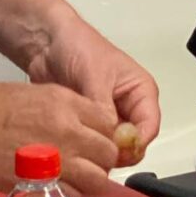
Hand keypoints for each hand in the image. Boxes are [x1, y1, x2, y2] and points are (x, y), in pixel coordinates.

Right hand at [0, 80, 121, 195]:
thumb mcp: (32, 95)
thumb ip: (62, 111)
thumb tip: (79, 127)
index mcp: (65, 103)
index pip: (109, 122)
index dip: (104, 134)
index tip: (95, 141)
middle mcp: (68, 130)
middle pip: (108, 152)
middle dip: (102, 160)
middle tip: (87, 163)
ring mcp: (55, 160)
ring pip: (97, 179)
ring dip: (90, 181)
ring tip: (74, 180)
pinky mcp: (38, 185)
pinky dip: (69, 196)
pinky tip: (55, 191)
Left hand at [27, 21, 160, 170]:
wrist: (47, 43)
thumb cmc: (77, 44)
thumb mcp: (95, 75)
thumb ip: (104, 107)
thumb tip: (111, 136)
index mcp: (141, 91)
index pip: (149, 127)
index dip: (135, 144)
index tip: (115, 151)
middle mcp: (128, 107)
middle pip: (133, 143)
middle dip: (116, 151)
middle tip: (95, 153)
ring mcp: (108, 117)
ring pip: (112, 148)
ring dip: (99, 150)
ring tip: (81, 147)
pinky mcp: (89, 124)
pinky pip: (92, 145)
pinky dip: (85, 148)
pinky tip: (73, 145)